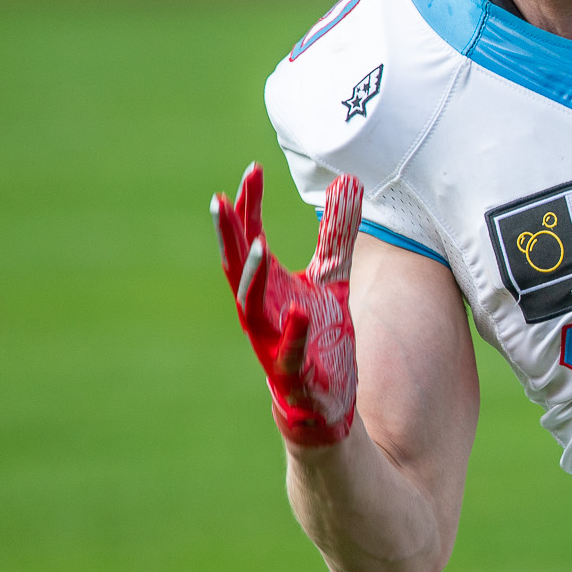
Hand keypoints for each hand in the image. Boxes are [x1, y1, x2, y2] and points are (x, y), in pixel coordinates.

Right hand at [211, 164, 363, 446]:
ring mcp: (273, 340)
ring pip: (250, 307)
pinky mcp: (293, 371)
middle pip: (237, 266)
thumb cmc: (320, 334)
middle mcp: (262, 310)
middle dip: (229, 234)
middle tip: (223, 200)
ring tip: (257, 244)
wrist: (325, 401)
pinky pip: (289, 350)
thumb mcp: (333, 276)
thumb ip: (337, 233)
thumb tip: (348, 180)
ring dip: (250, 276)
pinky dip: (293, 331)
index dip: (249, 205)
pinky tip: (300, 310)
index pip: (250, 237)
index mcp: (268, 286)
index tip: (253, 170)